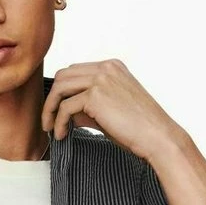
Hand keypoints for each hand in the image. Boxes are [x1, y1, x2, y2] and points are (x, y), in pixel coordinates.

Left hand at [40, 59, 186, 162]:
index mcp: (112, 67)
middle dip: (52, 99)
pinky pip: (66, 107)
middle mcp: (106, 68)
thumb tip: (67, 114)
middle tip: (48, 121)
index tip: (57, 111)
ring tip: (50, 129)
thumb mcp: (110, 112)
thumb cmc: (138, 129)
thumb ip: (88, 108)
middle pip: (63, 76)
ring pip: (60, 88)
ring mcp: (101, 79)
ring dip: (50, 109)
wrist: (157, 137)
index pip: (75, 72)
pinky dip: (59, 122)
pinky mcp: (96, 95)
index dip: (62, 92)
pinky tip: (62, 135)